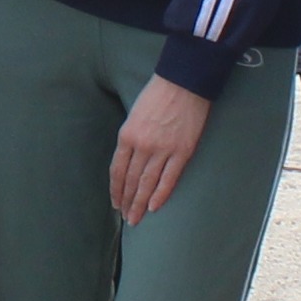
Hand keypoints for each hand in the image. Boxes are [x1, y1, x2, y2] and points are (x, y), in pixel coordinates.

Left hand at [109, 73, 211, 225]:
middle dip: (127, 201)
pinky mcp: (182, 152)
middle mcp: (142, 145)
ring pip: (147, 183)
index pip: (117, 170)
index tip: (116, 202)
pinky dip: (160, 194)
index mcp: (127, 135)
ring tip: (137, 218)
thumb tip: (130, 162)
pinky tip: (154, 206)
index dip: (116, 189)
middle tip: (126, 217)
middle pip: (131, 180)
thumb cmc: (158, 94)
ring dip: (141, 203)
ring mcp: (163, 150)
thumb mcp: (134, 114)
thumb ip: (131, 138)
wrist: (184, 82)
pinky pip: (169, 179)